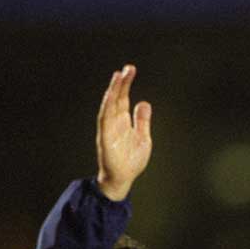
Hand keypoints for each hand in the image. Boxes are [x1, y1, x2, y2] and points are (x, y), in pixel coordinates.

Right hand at [96, 65, 152, 200]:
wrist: (123, 179)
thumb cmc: (131, 161)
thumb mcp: (143, 138)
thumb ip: (142, 121)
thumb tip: (144, 103)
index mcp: (123, 121)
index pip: (123, 98)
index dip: (126, 84)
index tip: (129, 70)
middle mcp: (114, 123)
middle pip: (116, 98)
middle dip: (121, 83)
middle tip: (127, 68)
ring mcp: (109, 129)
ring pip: (109, 106)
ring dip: (113, 91)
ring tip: (118, 77)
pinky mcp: (105, 138)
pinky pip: (105, 120)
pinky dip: (107, 107)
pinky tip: (111, 96)